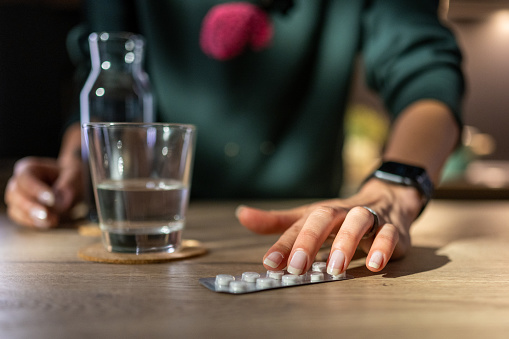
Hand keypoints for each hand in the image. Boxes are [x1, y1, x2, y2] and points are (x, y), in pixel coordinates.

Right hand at [4, 157, 82, 228]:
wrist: (73, 189)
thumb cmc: (71, 178)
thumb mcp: (75, 176)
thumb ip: (67, 186)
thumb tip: (58, 202)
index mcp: (30, 168)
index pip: (25, 178)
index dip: (36, 190)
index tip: (51, 200)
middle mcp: (19, 182)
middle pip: (15, 194)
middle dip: (32, 206)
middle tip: (48, 215)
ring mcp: (17, 197)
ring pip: (15, 208)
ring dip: (32, 217)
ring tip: (52, 220)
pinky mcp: (21, 211)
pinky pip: (19, 218)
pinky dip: (32, 222)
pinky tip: (47, 223)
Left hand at [236, 179, 422, 273]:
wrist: (387, 200)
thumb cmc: (340, 216)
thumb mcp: (309, 217)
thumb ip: (278, 222)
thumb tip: (242, 215)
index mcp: (321, 212)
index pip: (299, 225)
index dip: (283, 243)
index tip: (269, 263)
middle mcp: (343, 212)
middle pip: (325, 218)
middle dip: (309, 241)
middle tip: (297, 267)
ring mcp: (369, 218)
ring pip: (359, 221)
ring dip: (346, 243)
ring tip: (335, 267)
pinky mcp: (393, 229)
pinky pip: (390, 234)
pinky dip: (383, 247)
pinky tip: (375, 264)